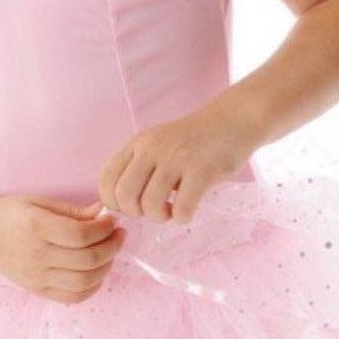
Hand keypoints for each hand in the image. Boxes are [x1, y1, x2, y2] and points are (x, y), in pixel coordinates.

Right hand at [0, 195, 127, 303]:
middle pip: (88, 259)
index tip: (112, 220)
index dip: (104, 228)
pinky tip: (97, 271)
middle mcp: (36, 255)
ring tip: (110, 251)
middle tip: (119, 234)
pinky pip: (73, 297)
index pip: (82, 234)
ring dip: (106, 267)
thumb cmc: (8, 214)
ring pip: (84, 281)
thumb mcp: (36, 202)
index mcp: (35, 227)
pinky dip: (92, 287)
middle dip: (112, 246)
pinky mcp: (37, 290)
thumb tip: (102, 213)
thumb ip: (71, 210)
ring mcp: (36, 277)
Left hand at [97, 103, 258, 223]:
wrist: (231, 120)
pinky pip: (182, 209)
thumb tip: (118, 204)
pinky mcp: (202, 171)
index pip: (106, 178)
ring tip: (170, 211)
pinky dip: (182, 218)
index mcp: (137, 143)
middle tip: (151, 210)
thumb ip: (137, 166)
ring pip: (150, 204)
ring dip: (159, 217)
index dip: (112, 202)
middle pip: (124, 195)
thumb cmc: (192, 141)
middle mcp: (152, 149)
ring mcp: (177, 159)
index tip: (129, 207)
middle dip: (135, 213)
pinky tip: (187, 211)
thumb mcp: (156, 143)